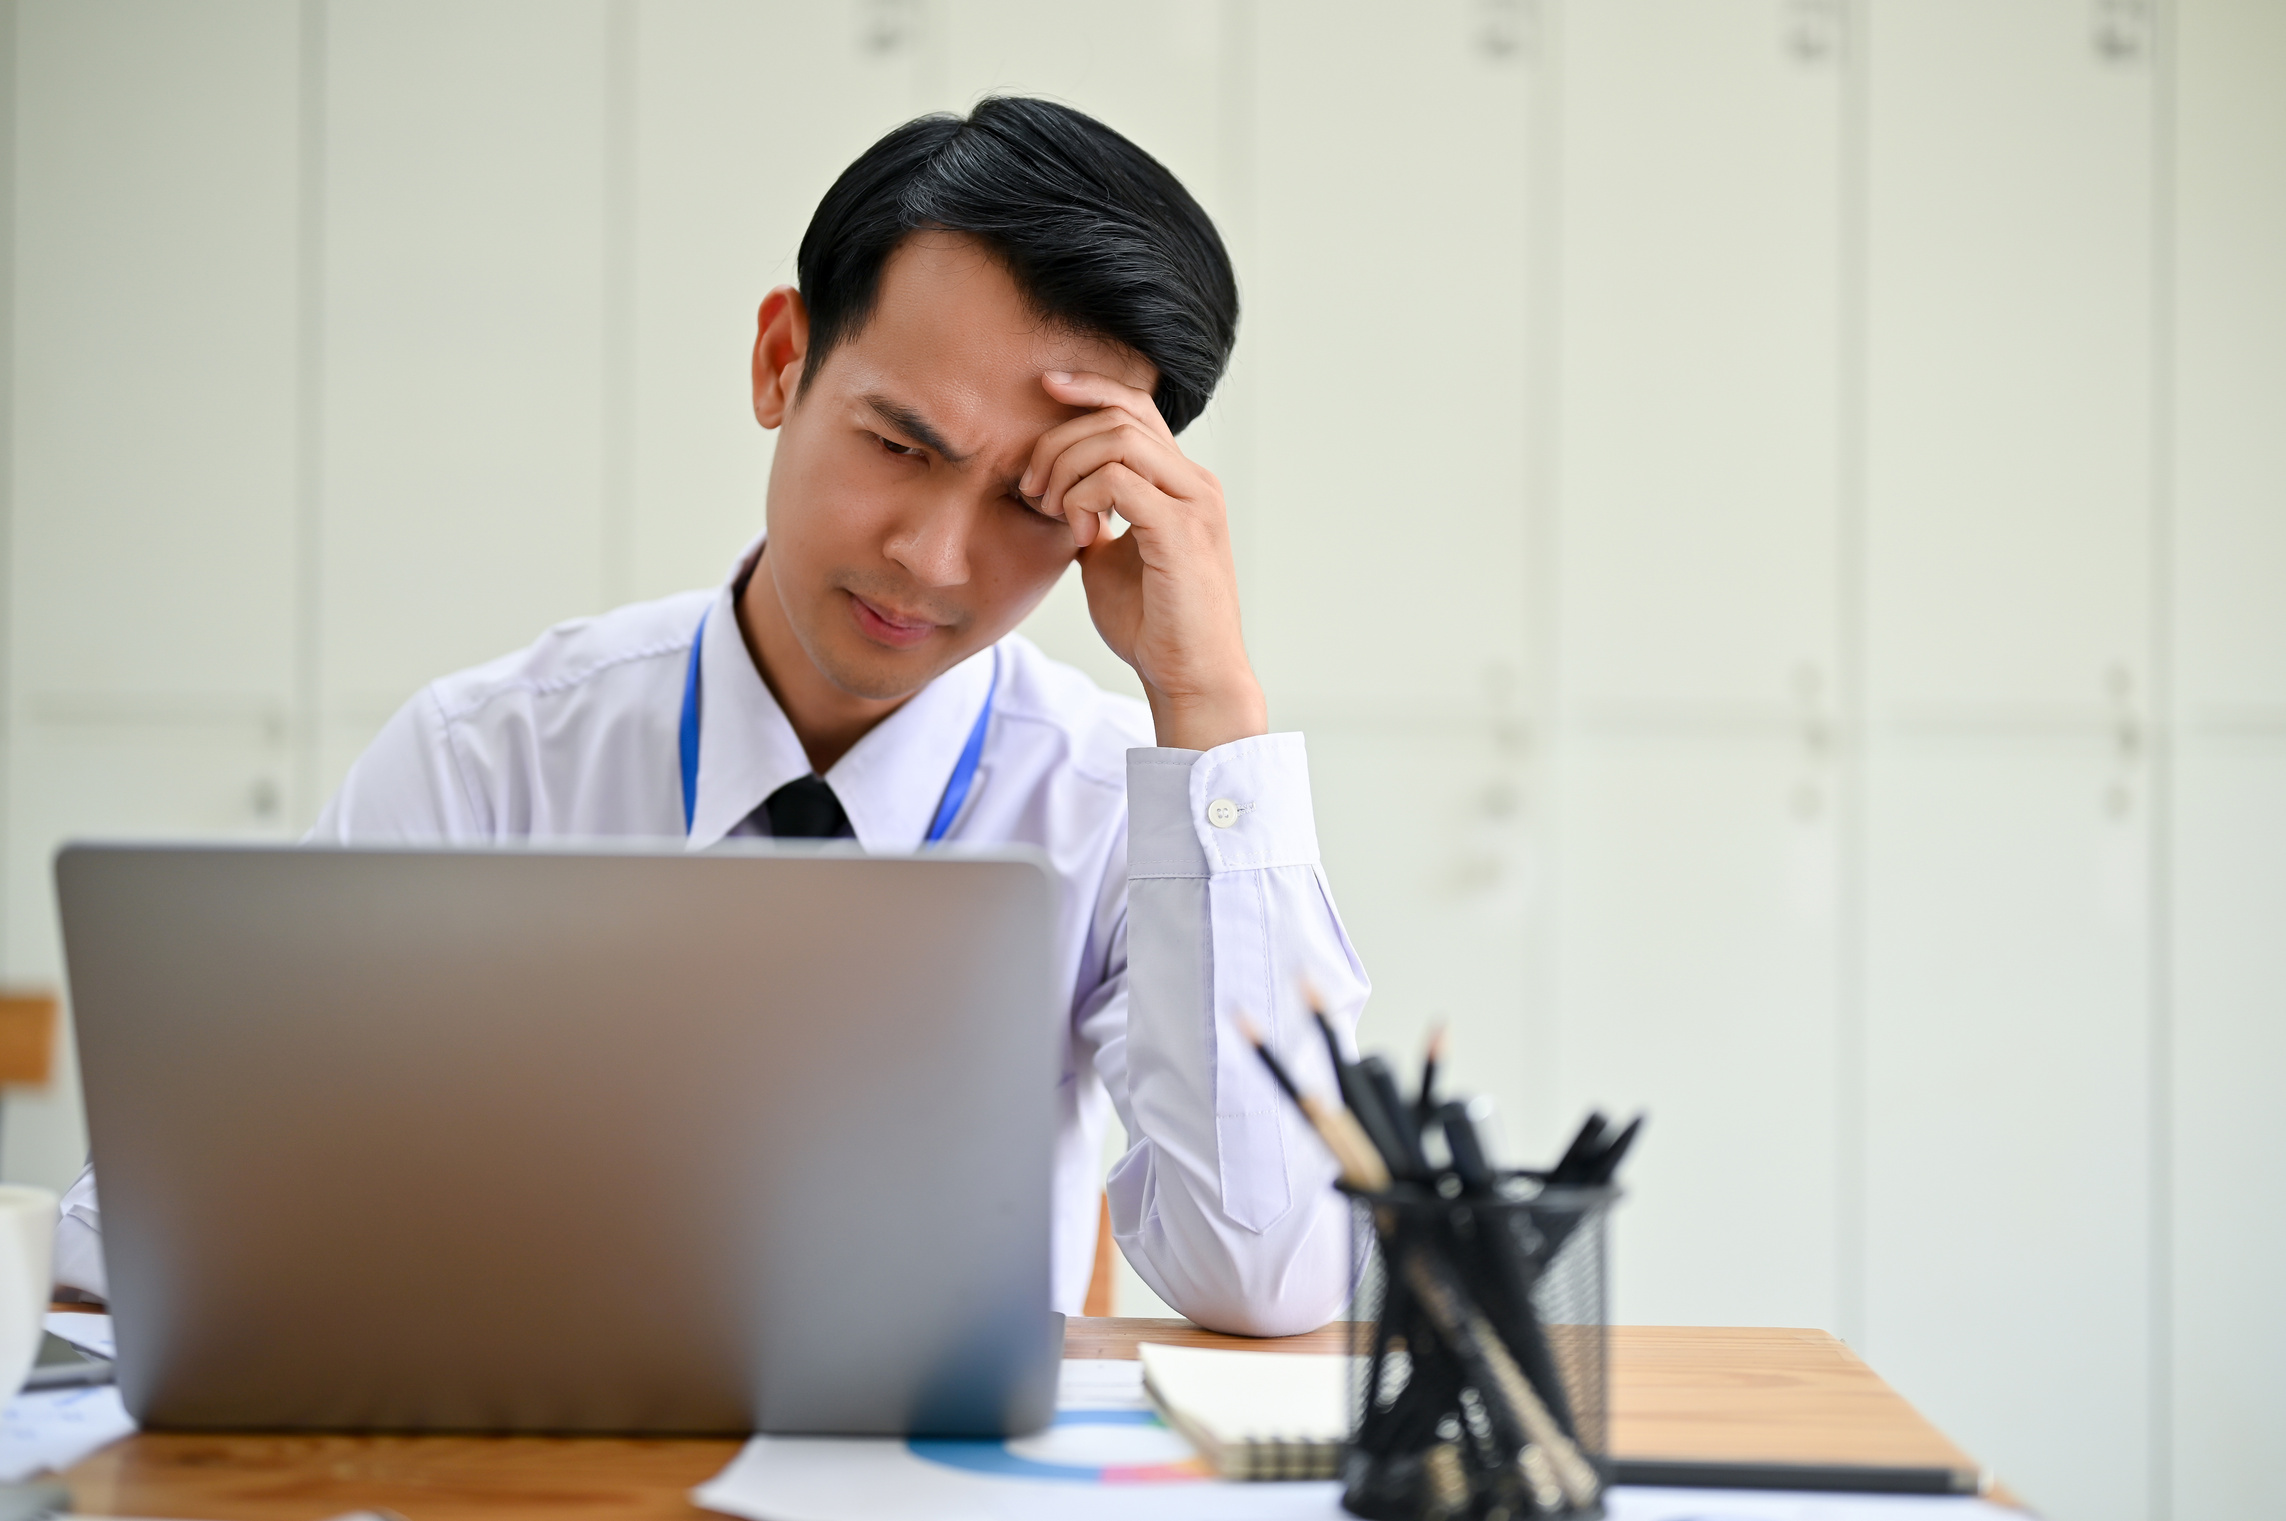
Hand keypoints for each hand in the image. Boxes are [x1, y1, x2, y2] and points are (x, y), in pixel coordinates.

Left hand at [1018, 370, 1266, 751]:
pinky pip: (1116, 481)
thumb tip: (1062, 500)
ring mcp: (1193, 504)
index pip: (1136, 408)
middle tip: (1031, 487)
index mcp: (1182, 484)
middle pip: (1121, 415)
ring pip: (1117, 441)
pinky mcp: (1180, 531)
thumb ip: (1093, 521)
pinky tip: (1077, 533)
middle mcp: (1195, 484)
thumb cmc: (1153, 626)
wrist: (1190, 677)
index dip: (1090, 387)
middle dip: (1060, 439)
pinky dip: (1081, 498)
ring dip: (1066, 469)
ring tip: (1050, 510)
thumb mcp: (1109, 561)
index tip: (1043, 386)